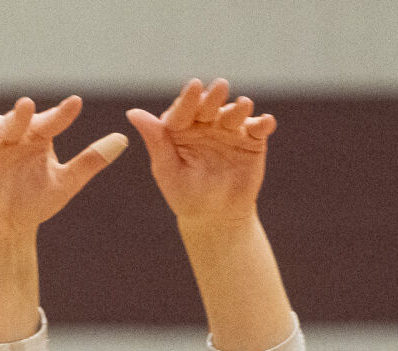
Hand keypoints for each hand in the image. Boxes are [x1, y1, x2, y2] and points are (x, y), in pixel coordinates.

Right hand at [0, 95, 126, 250]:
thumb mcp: (64, 183)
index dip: (60, 114)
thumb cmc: (33, 202)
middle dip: (17, 116)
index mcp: (33, 140)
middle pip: (11, 125)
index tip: (76, 105)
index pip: (48, 122)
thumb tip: (122, 139)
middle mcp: (7, 144)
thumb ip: (89, 161)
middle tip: (27, 106)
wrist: (6, 234)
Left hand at [127, 79, 275, 231]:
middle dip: (215, 96)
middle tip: (220, 88)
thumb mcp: (167, 170)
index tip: (194, 87)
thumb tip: (132, 113)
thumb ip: (155, 140)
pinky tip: (264, 123)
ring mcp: (230, 129)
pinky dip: (263, 123)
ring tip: (241, 106)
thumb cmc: (185, 194)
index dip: (189, 98)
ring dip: (238, 108)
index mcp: (181, 127)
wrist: (215, 216)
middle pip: (210, 104)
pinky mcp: (252, 139)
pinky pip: (259, 128)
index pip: (184, 108)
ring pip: (235, 112)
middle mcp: (206, 123)